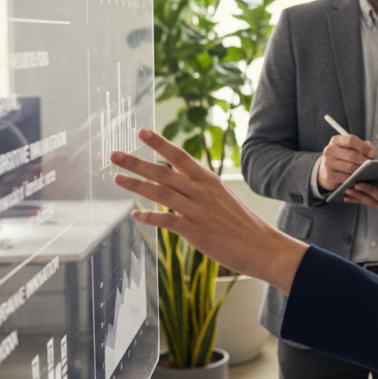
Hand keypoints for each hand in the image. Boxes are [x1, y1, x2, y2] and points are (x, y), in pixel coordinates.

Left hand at [110, 129, 307, 294]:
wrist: (263, 247)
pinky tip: (136, 215)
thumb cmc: (244, 225)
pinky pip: (167, 221)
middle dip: (137, 162)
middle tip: (114, 154)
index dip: (160, 143)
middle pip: (163, 172)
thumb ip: (200, 191)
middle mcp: (202, 192)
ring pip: (161, 193)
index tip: (141, 132)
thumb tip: (177, 185)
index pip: (180, 156)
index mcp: (209, 181)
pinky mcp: (196, 231)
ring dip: (137, 185)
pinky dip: (150, 217)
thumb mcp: (223, 199)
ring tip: (116, 179)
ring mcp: (198, 211)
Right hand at [318, 134, 376, 191]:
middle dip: (365, 161)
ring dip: (361, 171)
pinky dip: (355, 178)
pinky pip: (346, 178)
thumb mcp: (350, 149)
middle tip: (371, 166)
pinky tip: (359, 178)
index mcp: (336, 140)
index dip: (364, 147)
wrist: (326, 172)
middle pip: (352, 155)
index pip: (351, 140)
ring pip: (350, 167)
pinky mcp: (329, 175)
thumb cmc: (343, 158)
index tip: (372, 154)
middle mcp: (329, 150)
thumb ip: (363, 147)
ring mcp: (328, 163)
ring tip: (367, 172)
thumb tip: (371, 153)